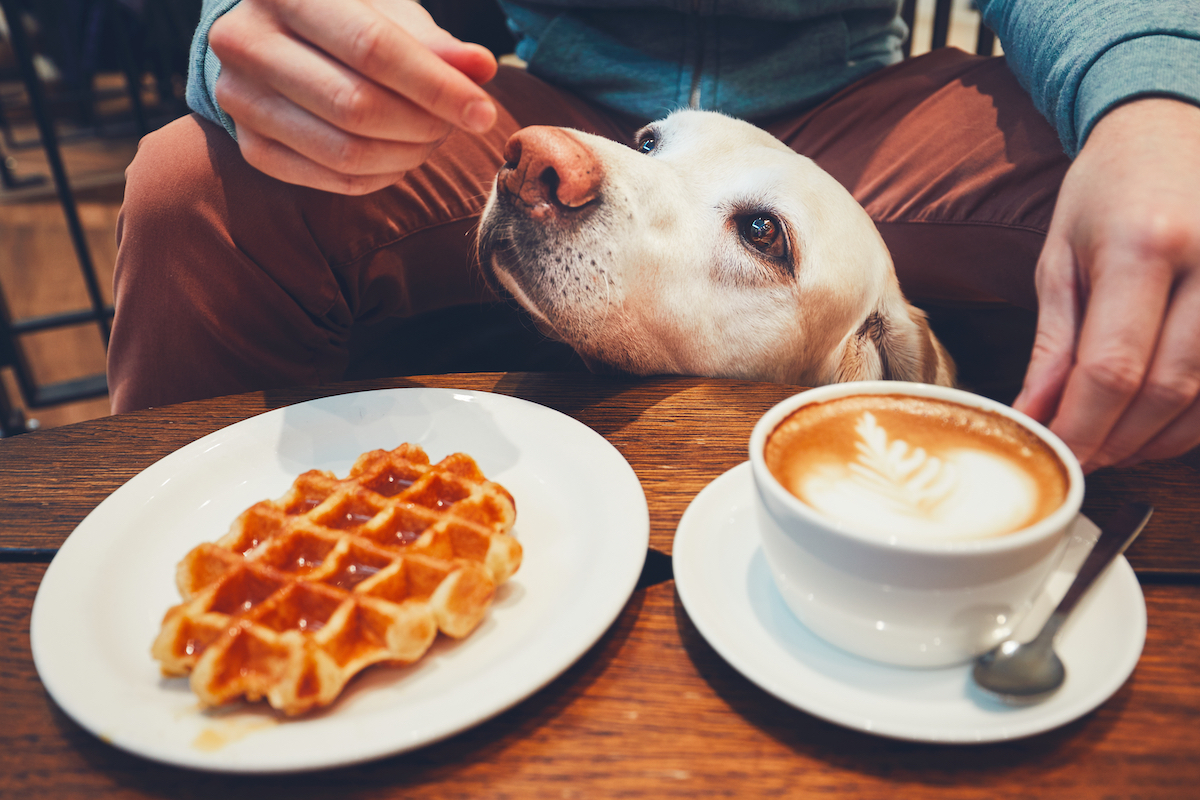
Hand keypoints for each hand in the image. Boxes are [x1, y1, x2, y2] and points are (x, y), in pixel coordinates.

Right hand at [208, 0, 497, 193]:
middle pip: (356, 107)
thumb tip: (481, 68)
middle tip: (455, 125)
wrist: (268, 33)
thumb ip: (432, 42)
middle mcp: (246, 42)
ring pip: (344, 152)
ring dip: (406, 156)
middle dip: (423, 125)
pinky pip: (330, 179)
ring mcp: (240, 98)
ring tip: (432, 138)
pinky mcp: (249, 145)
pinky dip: (380, 176)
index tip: (483, 113)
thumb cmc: (342, 15)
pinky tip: (401, 157)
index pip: (372, 49)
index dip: (435, 87)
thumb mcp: (386, 12)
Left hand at [1014, 98, 1199, 471]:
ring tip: (1114, 447)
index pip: (1112, 366)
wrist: (1172, 128)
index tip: (1056, 454)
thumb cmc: (1108, 191)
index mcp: (1144, 246)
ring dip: (1158, 438)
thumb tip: (1034, 416)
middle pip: (1166, 388)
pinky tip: (1159, 425)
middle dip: (1118, 439)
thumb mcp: (1061, 259)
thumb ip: (1053, 344)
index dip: (1083, 426)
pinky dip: (1196, 416)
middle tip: (1082, 459)